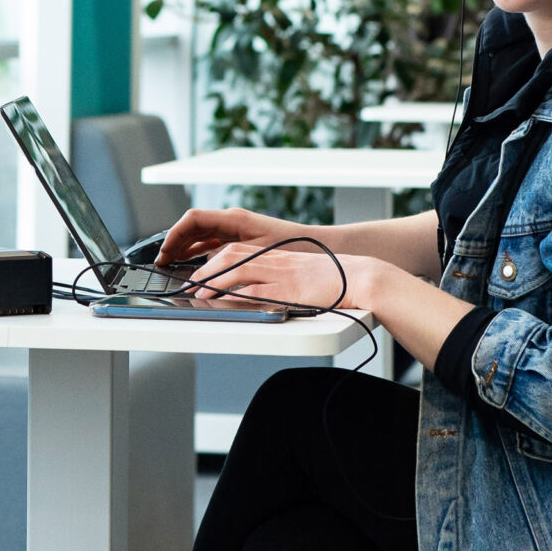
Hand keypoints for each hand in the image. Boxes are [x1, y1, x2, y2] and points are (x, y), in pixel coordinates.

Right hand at [156, 208, 319, 267]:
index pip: (192, 220)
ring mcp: (237, 227)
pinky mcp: (242, 236)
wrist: (320, 246)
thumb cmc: (294, 246)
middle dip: (174, 242)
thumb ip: (228, 258)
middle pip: (193, 226)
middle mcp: (233, 220)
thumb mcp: (257, 254)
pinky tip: (192, 262)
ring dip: (184, 246)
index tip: (164, 252)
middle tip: (162, 261)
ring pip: (201, 233)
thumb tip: (204, 269)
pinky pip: (211, 240)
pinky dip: (197, 250)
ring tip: (171, 262)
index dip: (174, 235)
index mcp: (234, 218)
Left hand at [192, 243, 376, 312]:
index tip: (200, 272)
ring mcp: (281, 273)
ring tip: (198, 292)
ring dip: (214, 281)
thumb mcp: (301, 273)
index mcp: (277, 255)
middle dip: (207, 269)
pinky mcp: (288, 289)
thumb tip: (260, 292)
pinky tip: (224, 300)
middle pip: (231, 256)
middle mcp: (276, 260)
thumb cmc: (335, 279)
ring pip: (237, 269)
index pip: (237, 250)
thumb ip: (280, 278)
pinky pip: (256, 289)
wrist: (359, 277)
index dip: (215, 260)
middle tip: (192, 282)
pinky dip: (235, 294)